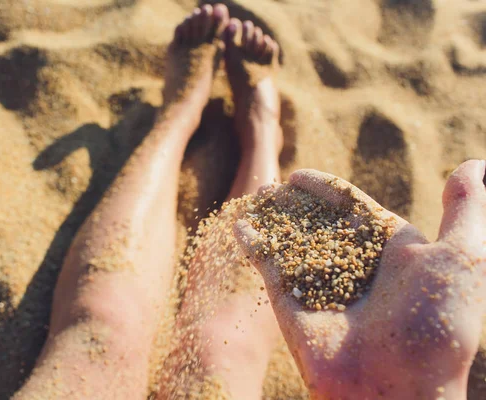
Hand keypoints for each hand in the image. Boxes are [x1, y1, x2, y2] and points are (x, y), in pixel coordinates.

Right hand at [234, 160, 485, 398]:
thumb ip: (466, 209)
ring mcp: (320, 284)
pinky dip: (253, 244)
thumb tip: (474, 163)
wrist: (399, 386)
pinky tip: (239, 224)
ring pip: (290, 241)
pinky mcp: (291, 303)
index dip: (326, 191)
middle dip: (294, 203)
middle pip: (316, 223)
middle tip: (273, 185)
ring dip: (271, 218)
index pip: (351, 208)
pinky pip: (268, 266)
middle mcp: (353, 265)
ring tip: (255, 195)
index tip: (300, 177)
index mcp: (389, 250)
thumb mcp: (463, 257)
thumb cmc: (436, 324)